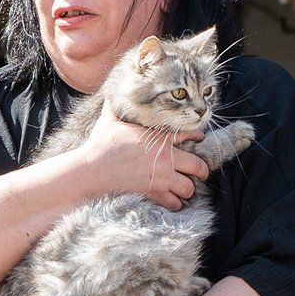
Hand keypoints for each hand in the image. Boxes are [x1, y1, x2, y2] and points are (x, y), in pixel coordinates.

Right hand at [80, 110, 207, 209]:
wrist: (92, 170)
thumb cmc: (101, 144)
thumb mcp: (110, 119)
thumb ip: (117, 105)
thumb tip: (113, 91)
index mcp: (159, 139)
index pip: (189, 135)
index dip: (197, 136)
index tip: (199, 139)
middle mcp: (166, 159)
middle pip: (198, 166)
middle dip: (201, 170)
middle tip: (199, 172)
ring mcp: (162, 179)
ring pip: (189, 188)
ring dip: (187, 188)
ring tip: (183, 187)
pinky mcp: (154, 194)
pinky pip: (174, 203)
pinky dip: (175, 203)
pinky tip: (171, 200)